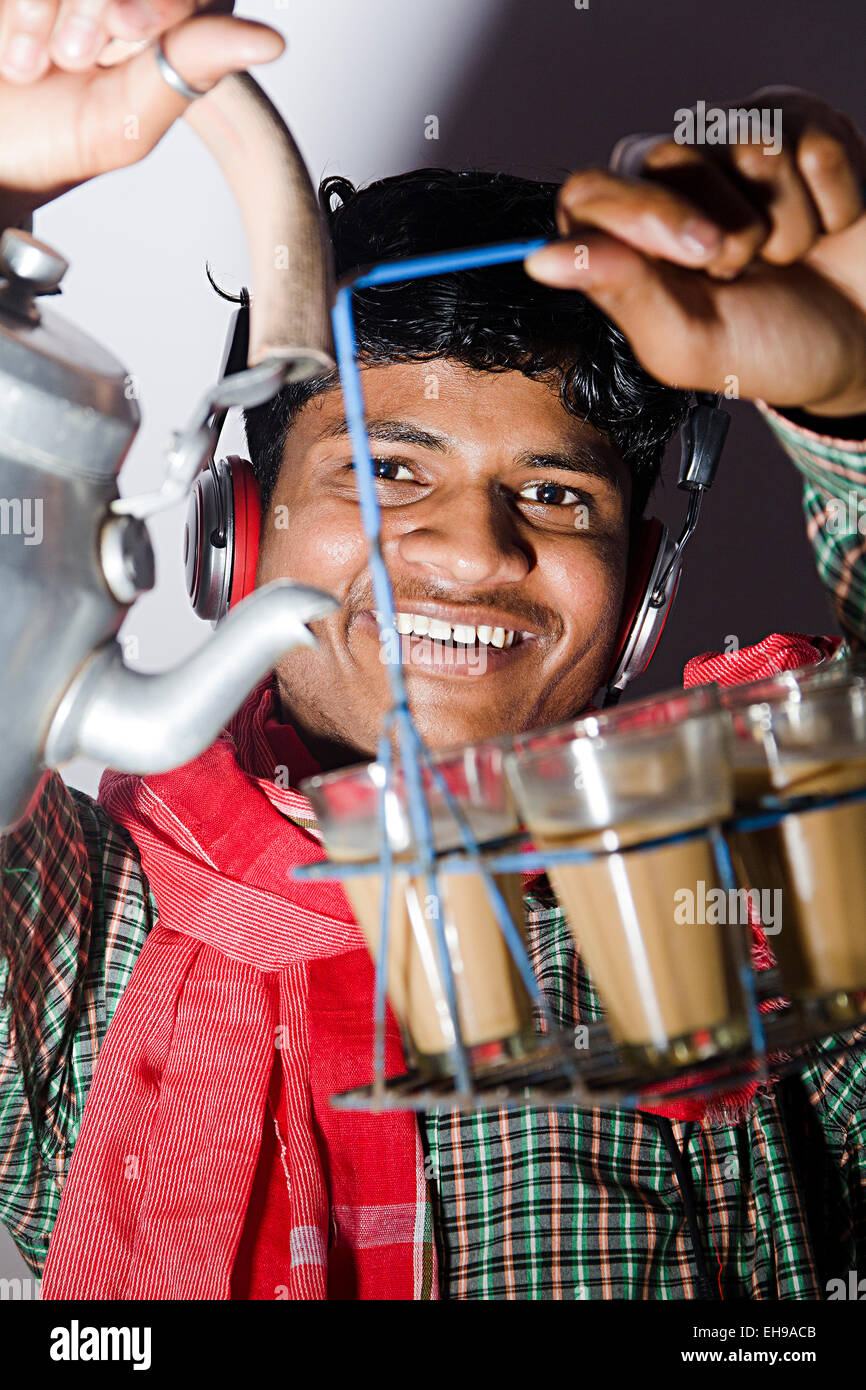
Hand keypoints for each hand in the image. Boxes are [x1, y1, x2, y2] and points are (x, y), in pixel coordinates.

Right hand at [0, 0, 283, 220]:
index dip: (161, 2)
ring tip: (37, 64)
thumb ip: (192, 70)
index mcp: (163, 27)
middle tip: (77, 56)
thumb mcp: (125, 121)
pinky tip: (19, 47)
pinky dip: (25, 5)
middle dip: (100, 5)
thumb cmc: (49, 143)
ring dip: (54, 7)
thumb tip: (270, 41)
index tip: (129, 27)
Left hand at [526, 88, 865, 417]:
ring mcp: (735, 144)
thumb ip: (620, 292)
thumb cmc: (763, 348)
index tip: (700, 255)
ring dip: (785, 225)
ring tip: (788, 255)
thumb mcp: (685, 342)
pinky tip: (827, 229)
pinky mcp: (801, 127)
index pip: (589, 192)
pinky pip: (814, 148)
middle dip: (724, 230)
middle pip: (668, 156)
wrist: (857, 344)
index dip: (641, 216)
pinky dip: (832, 207)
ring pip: (752, 146)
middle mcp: (670, 177)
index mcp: (625, 234)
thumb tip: (539, 259)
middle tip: (742, 272)